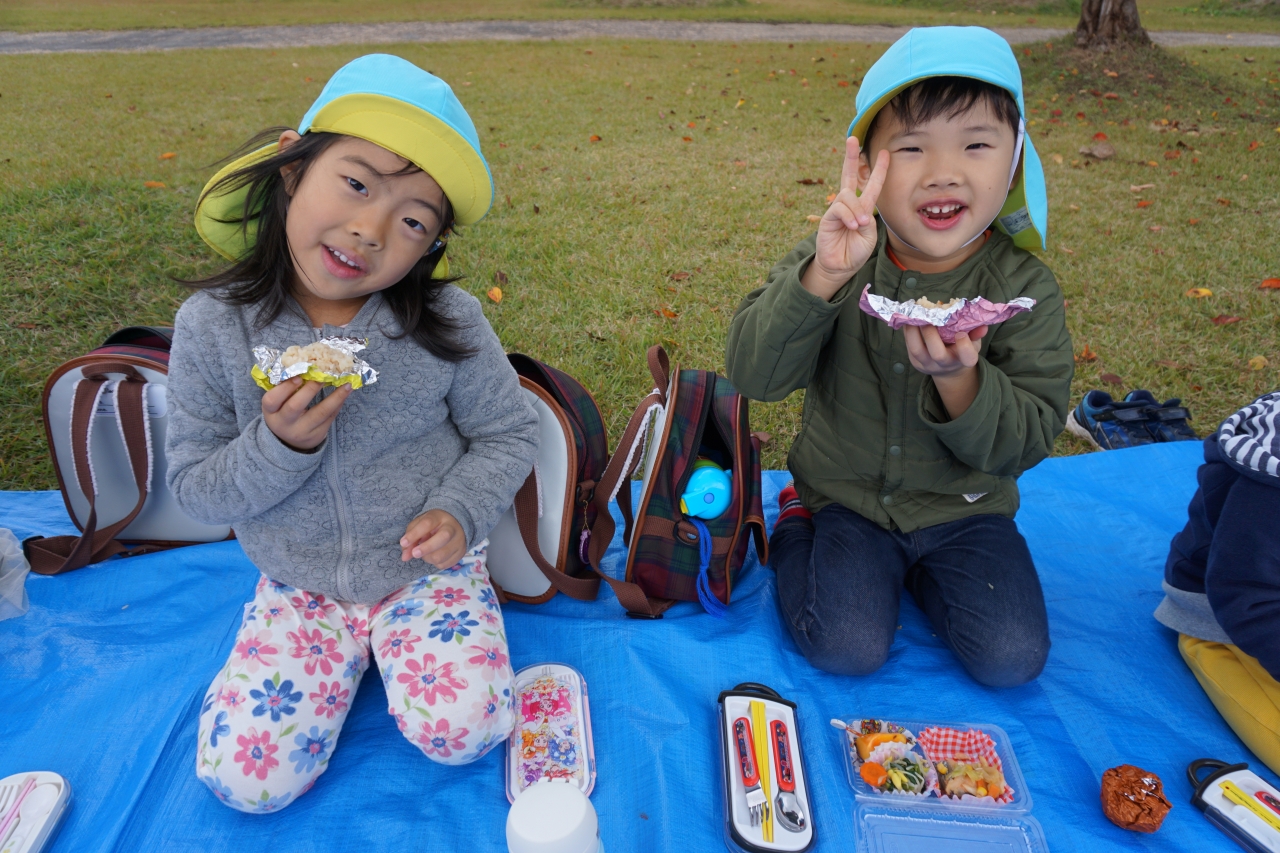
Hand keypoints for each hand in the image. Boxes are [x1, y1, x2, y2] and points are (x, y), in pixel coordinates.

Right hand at [261, 377, 352, 450]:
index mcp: (271, 412)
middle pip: (295, 407)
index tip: (299, 376)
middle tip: (322, 375)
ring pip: (320, 413)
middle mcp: (284, 423)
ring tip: (346, 385)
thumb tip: (308, 365)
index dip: (285, 387)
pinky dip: (339, 403)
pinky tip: (346, 392)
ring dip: (335, 397)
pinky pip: (330, 417)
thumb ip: (286, 388)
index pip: (272, 400)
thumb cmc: (283, 413)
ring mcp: (302, 431)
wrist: (290, 441)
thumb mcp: (277, 403)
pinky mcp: (317, 435)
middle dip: (310, 389)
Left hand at [400, 509, 466, 568]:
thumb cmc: (433, 526)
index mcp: (439, 517)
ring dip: (428, 558)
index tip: (404, 542)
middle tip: (415, 554)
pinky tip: (434, 555)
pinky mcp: (461, 554)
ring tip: (425, 553)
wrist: (456, 526)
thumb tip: (405, 557)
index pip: (427, 524)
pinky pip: (444, 564)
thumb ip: (410, 538)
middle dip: (426, 548)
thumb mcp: (419, 526)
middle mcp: (453, 528)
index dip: (414, 534)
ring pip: (442, 555)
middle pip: (443, 537)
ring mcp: (459, 542)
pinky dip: (435, 563)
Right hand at [801, 136, 890, 300]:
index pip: (871, 184)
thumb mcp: (868, 233)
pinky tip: (852, 226)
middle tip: (851, 139)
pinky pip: (839, 209)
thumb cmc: (857, 250)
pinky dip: (848, 217)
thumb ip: (865, 218)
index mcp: (863, 207)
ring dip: (856, 210)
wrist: (842, 266)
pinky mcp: (828, 217)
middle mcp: (849, 204)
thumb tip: (856, 209)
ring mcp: (837, 209)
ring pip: (847, 196)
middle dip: (850, 157)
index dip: (879, 169)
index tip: (886, 153)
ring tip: (859, 226)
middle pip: (848, 175)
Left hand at [904, 325, 987, 418]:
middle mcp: (945, 364)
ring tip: (913, 314)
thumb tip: (983, 325)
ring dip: (913, 330)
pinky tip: (908, 319)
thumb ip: (976, 333)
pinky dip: (907, 331)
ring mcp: (928, 364)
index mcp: (963, 360)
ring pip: (917, 350)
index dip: (965, 346)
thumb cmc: (961, 350)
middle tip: (927, 316)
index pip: (967, 358)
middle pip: (937, 354)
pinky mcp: (915, 361)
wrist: (947, 370)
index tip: (961, 333)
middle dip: (931, 334)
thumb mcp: (973, 342)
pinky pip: (909, 346)